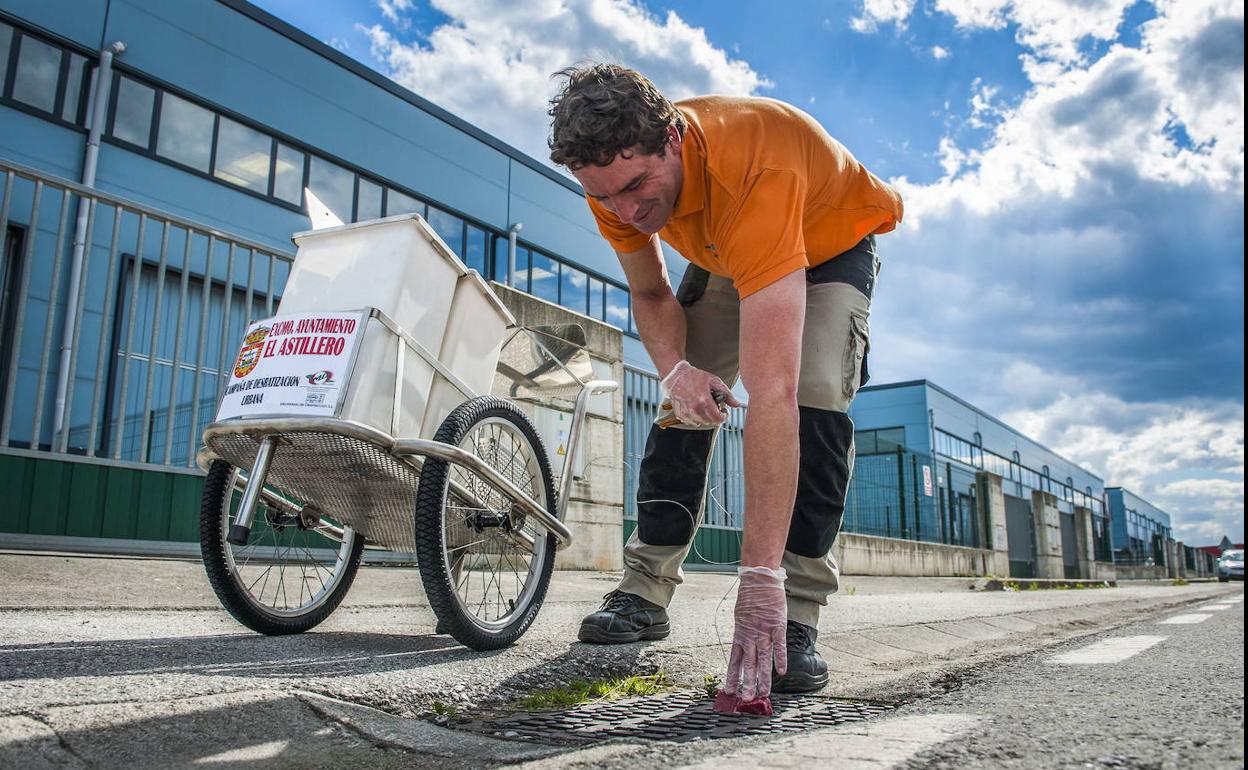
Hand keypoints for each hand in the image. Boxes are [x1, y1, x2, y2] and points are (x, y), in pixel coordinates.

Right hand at [660, 361, 741, 426]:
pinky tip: (696, 409)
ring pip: (700, 423)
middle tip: (715, 409)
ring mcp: (686, 412)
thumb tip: (736, 404)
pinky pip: (690, 422)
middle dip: (715, 417)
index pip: (718, 418)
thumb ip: (727, 394)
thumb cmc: (694, 376)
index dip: (724, 417)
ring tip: (705, 408)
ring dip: (705, 418)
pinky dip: (695, 418)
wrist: (676, 375)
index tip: (724, 412)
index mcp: (704, 400)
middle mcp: (694, 408)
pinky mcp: (679, 413)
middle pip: (710, 422)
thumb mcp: (714, 381)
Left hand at [725, 566, 786, 700]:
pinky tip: (781, 672)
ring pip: (763, 659)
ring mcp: (764, 631)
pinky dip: (780, 659)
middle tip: (745, 699)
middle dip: (747, 683)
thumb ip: (743, 631)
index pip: (735, 660)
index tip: (729, 690)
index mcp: (740, 634)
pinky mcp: (777, 625)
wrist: (760, 579)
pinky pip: (779, 645)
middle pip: (748, 664)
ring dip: (762, 677)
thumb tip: (742, 644)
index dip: (732, 676)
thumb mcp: (741, 615)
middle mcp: (750, 635)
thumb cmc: (750, 596)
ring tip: (762, 693)